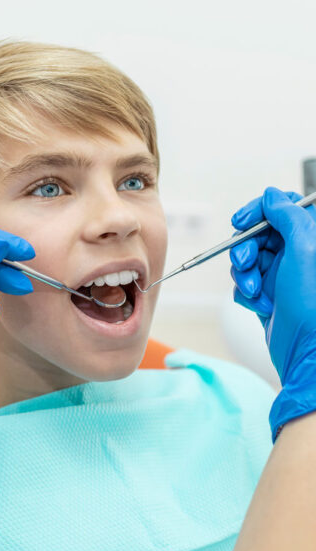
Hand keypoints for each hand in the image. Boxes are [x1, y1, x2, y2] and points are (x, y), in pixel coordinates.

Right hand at [229, 187, 315, 440]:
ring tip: (256, 292)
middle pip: (258, 234)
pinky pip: (245, 285)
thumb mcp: (305, 249)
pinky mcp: (269, 296)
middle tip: (247, 263)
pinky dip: (247, 294)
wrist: (308, 355)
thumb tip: (272, 195)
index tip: (241, 222)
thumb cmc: (314, 306)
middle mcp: (299, 255)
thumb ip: (288, 216)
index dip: (258, 211)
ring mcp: (283, 277)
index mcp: (313, 239)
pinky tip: (261, 306)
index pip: (281, 207)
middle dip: (246, 249)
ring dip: (245, 275)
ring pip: (247, 261)